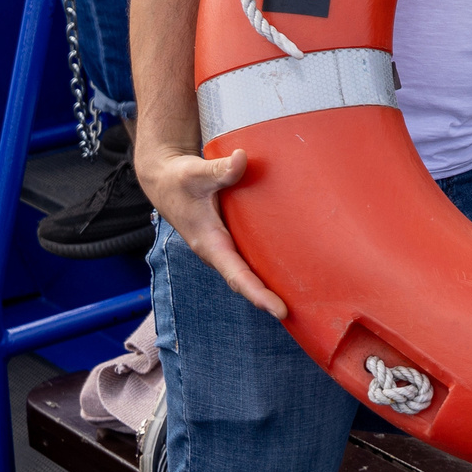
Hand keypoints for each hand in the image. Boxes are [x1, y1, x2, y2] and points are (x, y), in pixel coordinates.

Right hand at [136, 141, 287, 319]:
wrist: (164, 180)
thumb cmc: (178, 179)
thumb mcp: (195, 172)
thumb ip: (219, 169)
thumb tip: (241, 159)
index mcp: (209, 244)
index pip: (237, 276)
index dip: (258, 294)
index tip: (279, 310)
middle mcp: (218, 251)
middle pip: (248, 282)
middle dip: (271, 299)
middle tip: (304, 312)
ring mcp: (225, 247)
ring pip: (251, 272)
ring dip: (272, 285)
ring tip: (307, 298)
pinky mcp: (232, 238)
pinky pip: (252, 257)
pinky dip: (269, 266)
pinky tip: (294, 266)